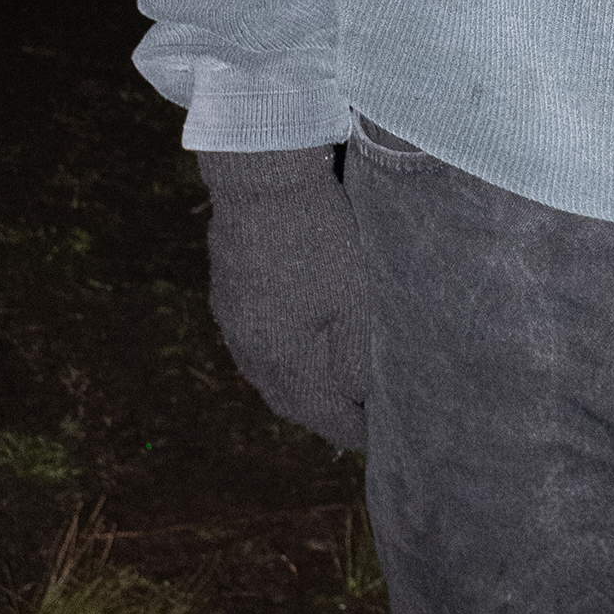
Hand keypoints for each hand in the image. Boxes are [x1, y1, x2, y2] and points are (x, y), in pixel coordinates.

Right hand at [199, 146, 365, 451]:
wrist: (261, 175)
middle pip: (292, 400)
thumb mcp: (356, 301)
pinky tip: (300, 332)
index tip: (386, 438)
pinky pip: (256, 337)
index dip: (358, 431)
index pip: (325, 417)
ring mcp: (232, 319)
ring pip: (270, 370)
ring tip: (335, 378)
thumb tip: (362, 402)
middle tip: (362, 414)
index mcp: (283, 362)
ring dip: (302, 381)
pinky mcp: (227, 289)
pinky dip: (283, 348)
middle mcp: (249, 351)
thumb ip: (359, 361)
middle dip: (328, 412)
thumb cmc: (320, 238)